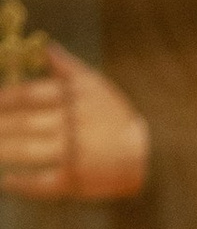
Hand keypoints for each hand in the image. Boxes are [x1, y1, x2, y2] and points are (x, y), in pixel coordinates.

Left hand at [0, 47, 148, 203]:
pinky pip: (45, 182)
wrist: (150, 155)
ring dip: (3, 150)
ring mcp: (74, 154)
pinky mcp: (78, 180)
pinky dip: (23, 184)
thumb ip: (66, 66)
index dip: (2, 98)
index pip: (27, 94)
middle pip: (23, 122)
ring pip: (28, 150)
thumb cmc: (117, 116)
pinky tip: (5, 182)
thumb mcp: (96, 85)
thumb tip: (43, 44)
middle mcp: (72, 124)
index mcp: (73, 97)